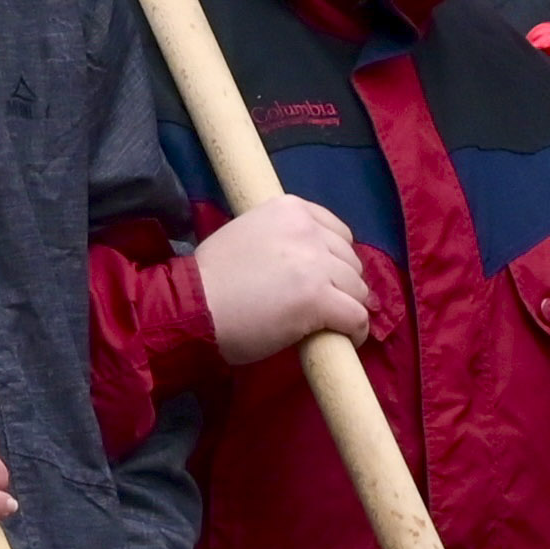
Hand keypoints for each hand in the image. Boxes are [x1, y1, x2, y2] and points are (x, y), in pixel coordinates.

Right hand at [194, 198, 371, 367]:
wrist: (191, 306)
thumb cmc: (211, 277)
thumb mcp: (247, 234)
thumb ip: (282, 238)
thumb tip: (315, 262)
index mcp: (289, 208)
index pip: (338, 232)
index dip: (334, 260)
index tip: (323, 279)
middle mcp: (307, 229)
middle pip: (351, 261)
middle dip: (341, 284)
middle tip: (322, 306)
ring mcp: (315, 263)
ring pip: (357, 289)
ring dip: (347, 308)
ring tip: (330, 325)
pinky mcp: (318, 298)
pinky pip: (356, 317)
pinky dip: (355, 331)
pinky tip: (343, 340)